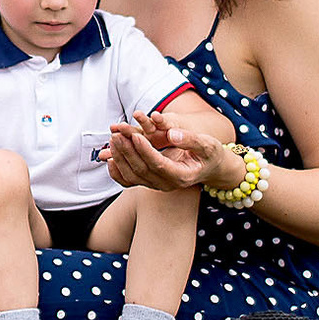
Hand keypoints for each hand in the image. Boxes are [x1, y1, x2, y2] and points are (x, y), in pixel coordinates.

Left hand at [105, 113, 237, 190]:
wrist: (209, 167)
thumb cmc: (209, 153)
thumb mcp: (207, 144)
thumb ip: (190, 139)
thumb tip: (171, 134)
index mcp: (182, 176)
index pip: (158, 164)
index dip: (145, 151)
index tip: (135, 136)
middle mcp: (168, 184)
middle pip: (142, 170)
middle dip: (128, 151)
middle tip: (117, 134)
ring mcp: (157, 185)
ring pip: (133, 176)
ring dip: (120, 158)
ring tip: (113, 139)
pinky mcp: (150, 182)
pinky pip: (129, 181)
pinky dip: (117, 171)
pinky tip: (109, 158)